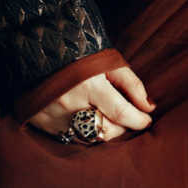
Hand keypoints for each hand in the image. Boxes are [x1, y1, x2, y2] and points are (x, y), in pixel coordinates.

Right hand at [27, 65, 155, 142]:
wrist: (37, 49)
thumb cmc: (79, 53)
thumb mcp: (108, 61)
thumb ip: (131, 84)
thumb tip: (149, 107)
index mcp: (88, 84)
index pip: (120, 113)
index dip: (138, 120)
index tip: (147, 120)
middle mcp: (70, 104)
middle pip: (106, 130)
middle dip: (122, 127)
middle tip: (127, 117)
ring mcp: (54, 117)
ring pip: (90, 139)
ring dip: (103, 132)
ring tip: (107, 117)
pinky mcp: (42, 125)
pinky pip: (71, 139)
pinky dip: (83, 132)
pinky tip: (86, 119)